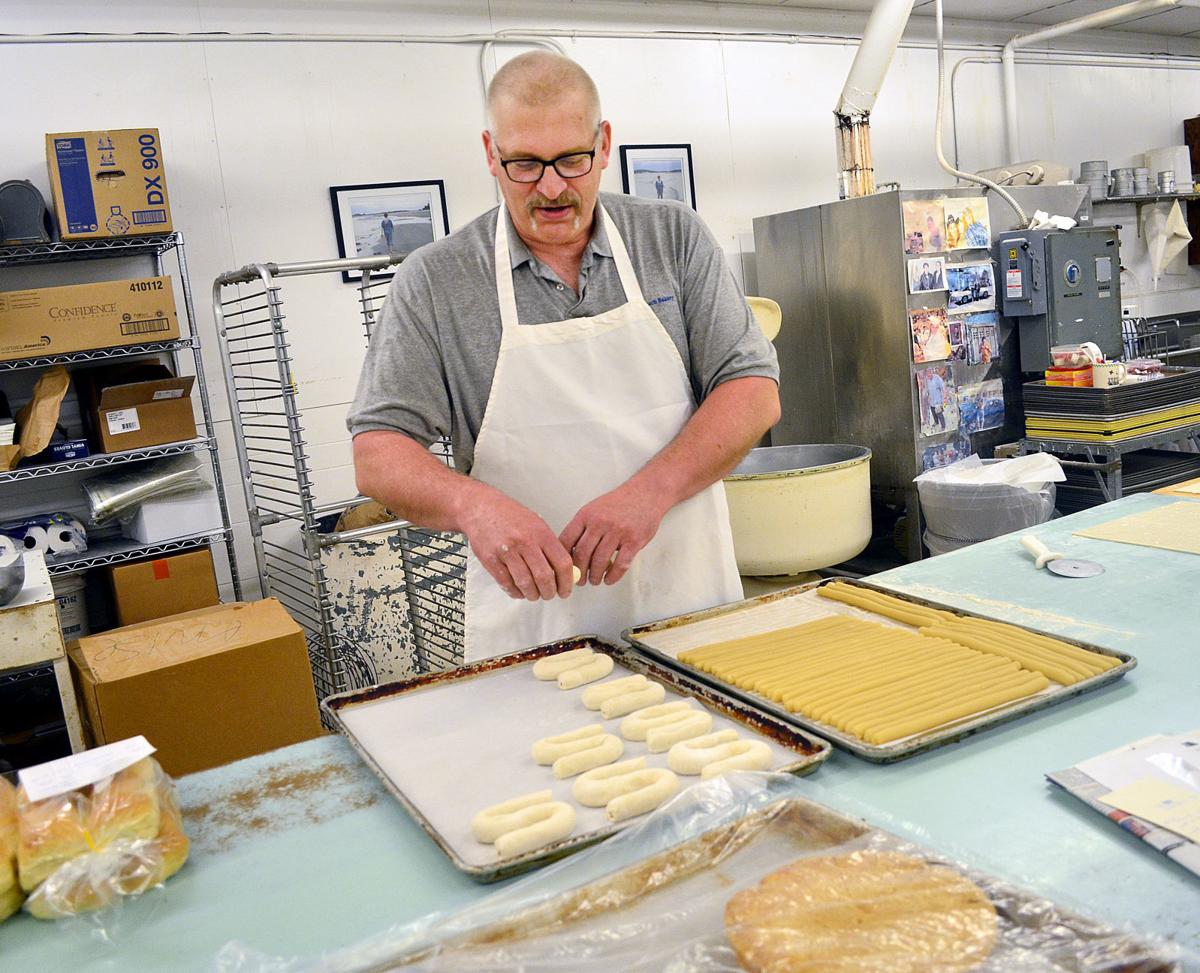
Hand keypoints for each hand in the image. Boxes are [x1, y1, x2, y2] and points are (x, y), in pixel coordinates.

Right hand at [460, 486, 573, 600]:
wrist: (481, 508)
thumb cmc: (510, 516)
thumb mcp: (536, 523)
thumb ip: (550, 546)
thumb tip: (565, 571)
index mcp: (541, 533)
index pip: (562, 563)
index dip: (567, 582)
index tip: (565, 590)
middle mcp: (525, 542)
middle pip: (544, 577)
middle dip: (549, 592)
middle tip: (550, 595)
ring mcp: (507, 551)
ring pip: (526, 583)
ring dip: (532, 595)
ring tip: (534, 594)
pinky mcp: (491, 560)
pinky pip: (507, 583)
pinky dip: (515, 592)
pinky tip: (518, 590)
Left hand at [559, 482, 668, 586]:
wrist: (645, 494)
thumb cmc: (618, 504)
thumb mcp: (594, 509)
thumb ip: (582, 528)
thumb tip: (569, 553)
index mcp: (586, 515)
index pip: (567, 540)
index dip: (564, 558)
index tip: (565, 568)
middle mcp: (600, 523)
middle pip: (582, 554)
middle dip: (579, 572)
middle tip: (580, 580)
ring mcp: (617, 532)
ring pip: (600, 561)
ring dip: (595, 576)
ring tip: (595, 580)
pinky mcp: (633, 541)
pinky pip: (620, 565)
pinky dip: (613, 576)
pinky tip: (609, 579)